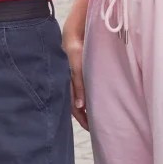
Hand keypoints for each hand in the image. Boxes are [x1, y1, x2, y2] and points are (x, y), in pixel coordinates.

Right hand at [63, 13, 87, 130]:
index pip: (74, 108)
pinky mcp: (76, 74)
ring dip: (85, 108)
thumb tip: (80, 106)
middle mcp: (68, 84)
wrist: (73, 34)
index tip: (91, 129)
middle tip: (94, 127)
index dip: (82, 119)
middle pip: (75, 106)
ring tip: (95, 116)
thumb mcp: (77, 68)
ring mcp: (72, 79)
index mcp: (67, 85)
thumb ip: (79, 86)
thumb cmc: (74, 50)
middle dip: (83, 117)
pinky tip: (92, 100)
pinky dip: (85, 98)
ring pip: (78, 99)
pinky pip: (80, 90)